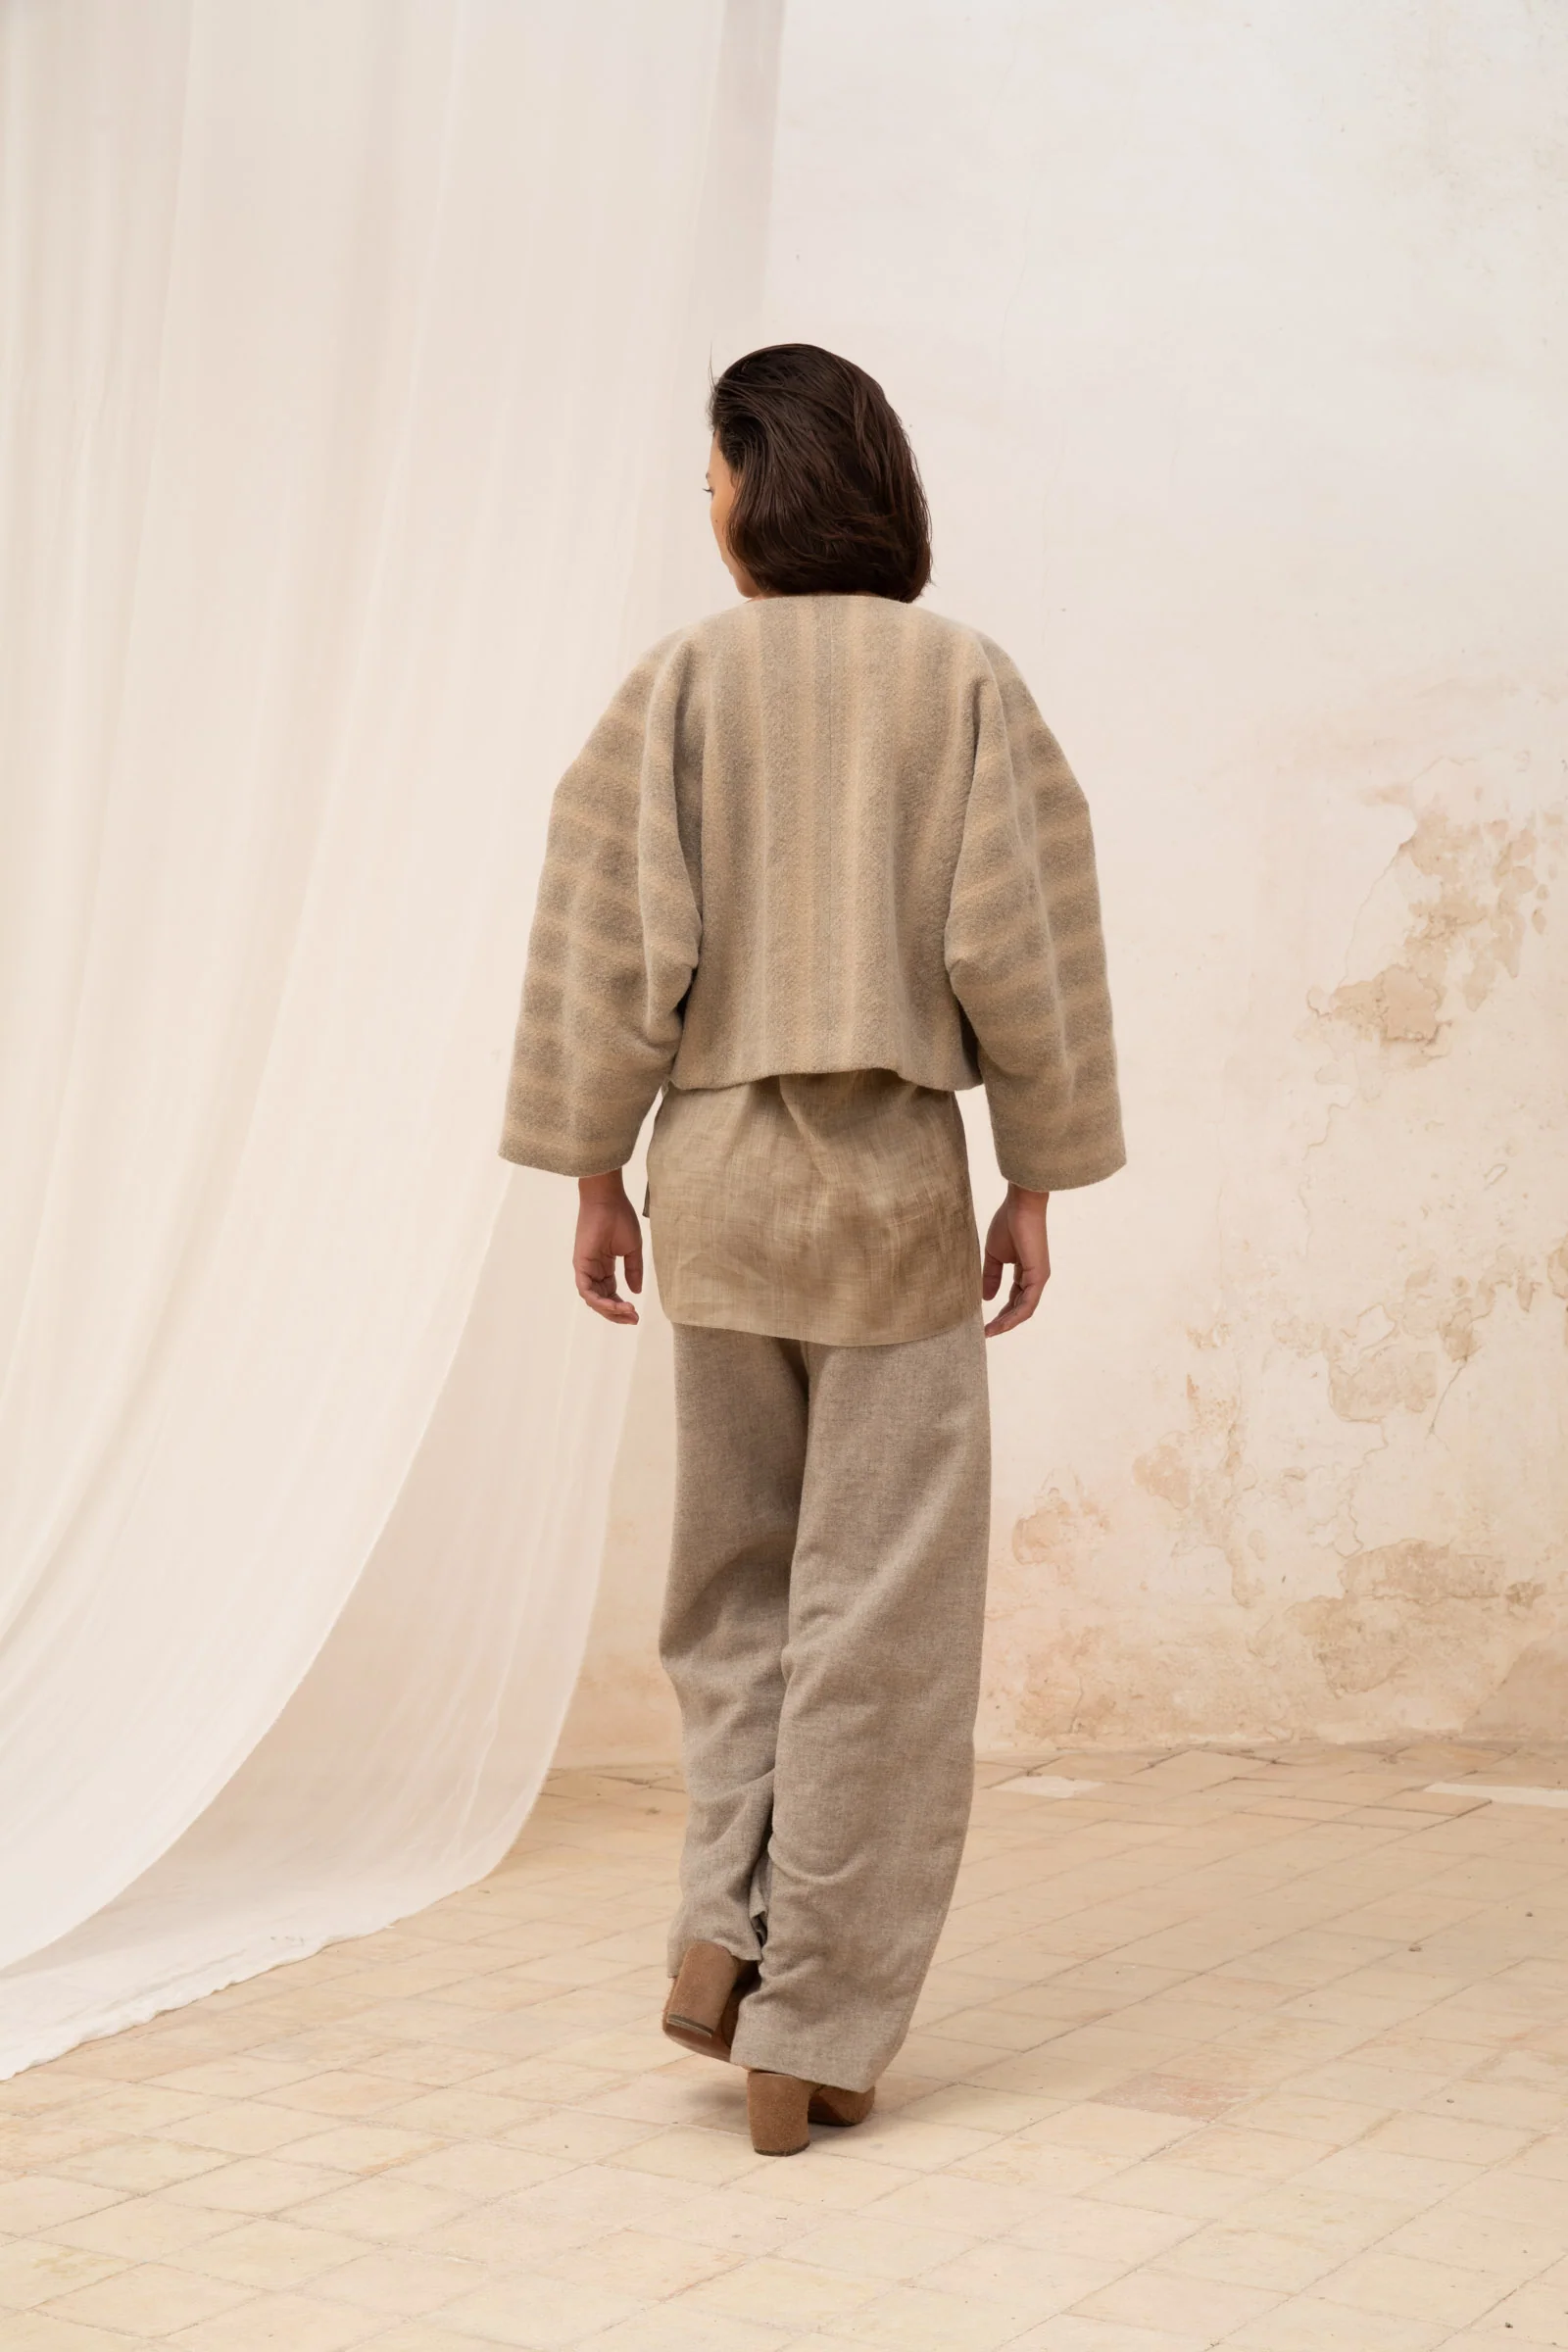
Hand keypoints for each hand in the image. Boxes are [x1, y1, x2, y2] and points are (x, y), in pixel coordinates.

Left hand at [573, 1172, 642, 1323]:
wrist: (608, 1200)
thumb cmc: (620, 1218)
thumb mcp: (632, 1249)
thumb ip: (633, 1270)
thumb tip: (636, 1292)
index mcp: (604, 1267)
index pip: (611, 1294)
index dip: (622, 1307)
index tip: (637, 1314)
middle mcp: (593, 1270)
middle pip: (602, 1301)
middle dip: (617, 1314)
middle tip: (634, 1319)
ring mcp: (585, 1268)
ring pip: (593, 1299)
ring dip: (610, 1310)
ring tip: (628, 1312)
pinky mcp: (580, 1264)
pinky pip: (586, 1290)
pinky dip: (598, 1300)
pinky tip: (614, 1305)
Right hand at [982, 1185, 1050, 1336]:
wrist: (1020, 1206)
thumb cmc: (1008, 1223)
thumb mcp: (994, 1255)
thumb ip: (991, 1276)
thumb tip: (986, 1298)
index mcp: (1025, 1271)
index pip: (1014, 1298)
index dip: (1001, 1311)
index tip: (984, 1322)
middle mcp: (1034, 1277)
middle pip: (1020, 1307)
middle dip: (1003, 1321)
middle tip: (986, 1332)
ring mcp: (1038, 1278)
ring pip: (1024, 1309)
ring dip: (1007, 1323)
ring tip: (990, 1332)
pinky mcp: (1038, 1276)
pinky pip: (1027, 1304)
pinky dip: (1014, 1316)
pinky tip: (1000, 1323)